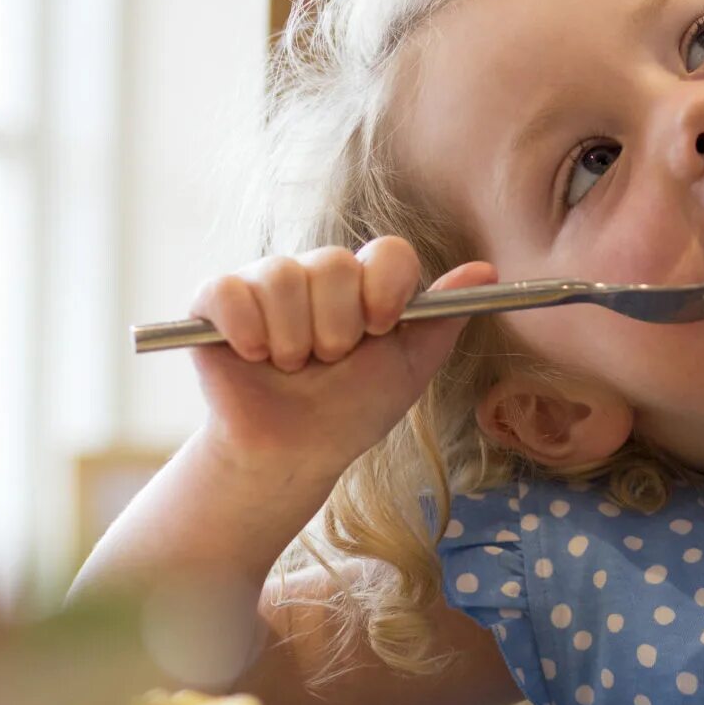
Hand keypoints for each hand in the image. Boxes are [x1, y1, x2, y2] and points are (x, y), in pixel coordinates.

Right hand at [186, 237, 497, 480]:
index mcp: (366, 284)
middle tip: (328, 361)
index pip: (388, 251)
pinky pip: (228, 291)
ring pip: (282, 277)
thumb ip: (443, 317)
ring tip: (291, 367)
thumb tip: (488, 269)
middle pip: (334, 263)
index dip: (386, 288)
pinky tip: (254, 356)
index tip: (381, 328)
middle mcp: (317, 274)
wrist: (293, 453)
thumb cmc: (353, 411)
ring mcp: (265, 283)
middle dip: (337, 328)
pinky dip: (245, 330)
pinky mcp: (215, 301)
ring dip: (292, 340)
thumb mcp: (409, 368)